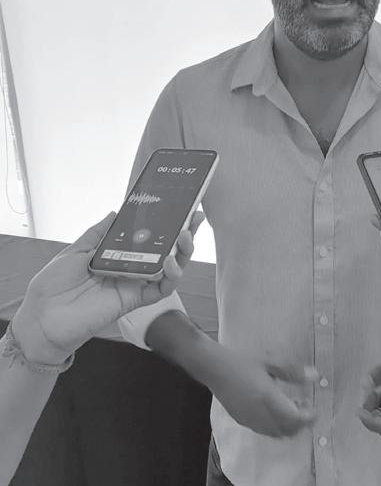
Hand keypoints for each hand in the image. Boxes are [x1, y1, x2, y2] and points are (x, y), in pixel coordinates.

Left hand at [11, 211, 204, 363]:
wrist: (40, 318)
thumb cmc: (52, 287)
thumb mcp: (74, 251)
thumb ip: (97, 233)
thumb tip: (115, 213)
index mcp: (117, 256)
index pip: (148, 239)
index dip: (164, 226)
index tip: (178, 209)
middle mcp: (130, 269)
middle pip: (165, 251)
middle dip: (183, 235)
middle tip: (193, 219)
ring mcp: (133, 284)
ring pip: (169, 270)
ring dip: (182, 253)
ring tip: (185, 238)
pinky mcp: (133, 300)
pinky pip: (159, 290)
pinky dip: (170, 277)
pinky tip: (170, 263)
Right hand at [210, 346, 317, 437]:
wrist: (215, 368)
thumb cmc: (243, 360)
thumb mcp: (270, 362)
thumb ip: (292, 372)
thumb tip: (314, 377)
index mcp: (269, 399)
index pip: (295, 419)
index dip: (308, 418)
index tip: (315, 410)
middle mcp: (260, 414)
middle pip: (288, 430)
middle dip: (300, 423)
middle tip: (305, 406)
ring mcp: (250, 420)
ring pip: (276, 433)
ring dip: (288, 425)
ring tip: (291, 406)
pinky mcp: (242, 421)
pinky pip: (264, 431)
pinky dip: (275, 426)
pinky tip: (274, 409)